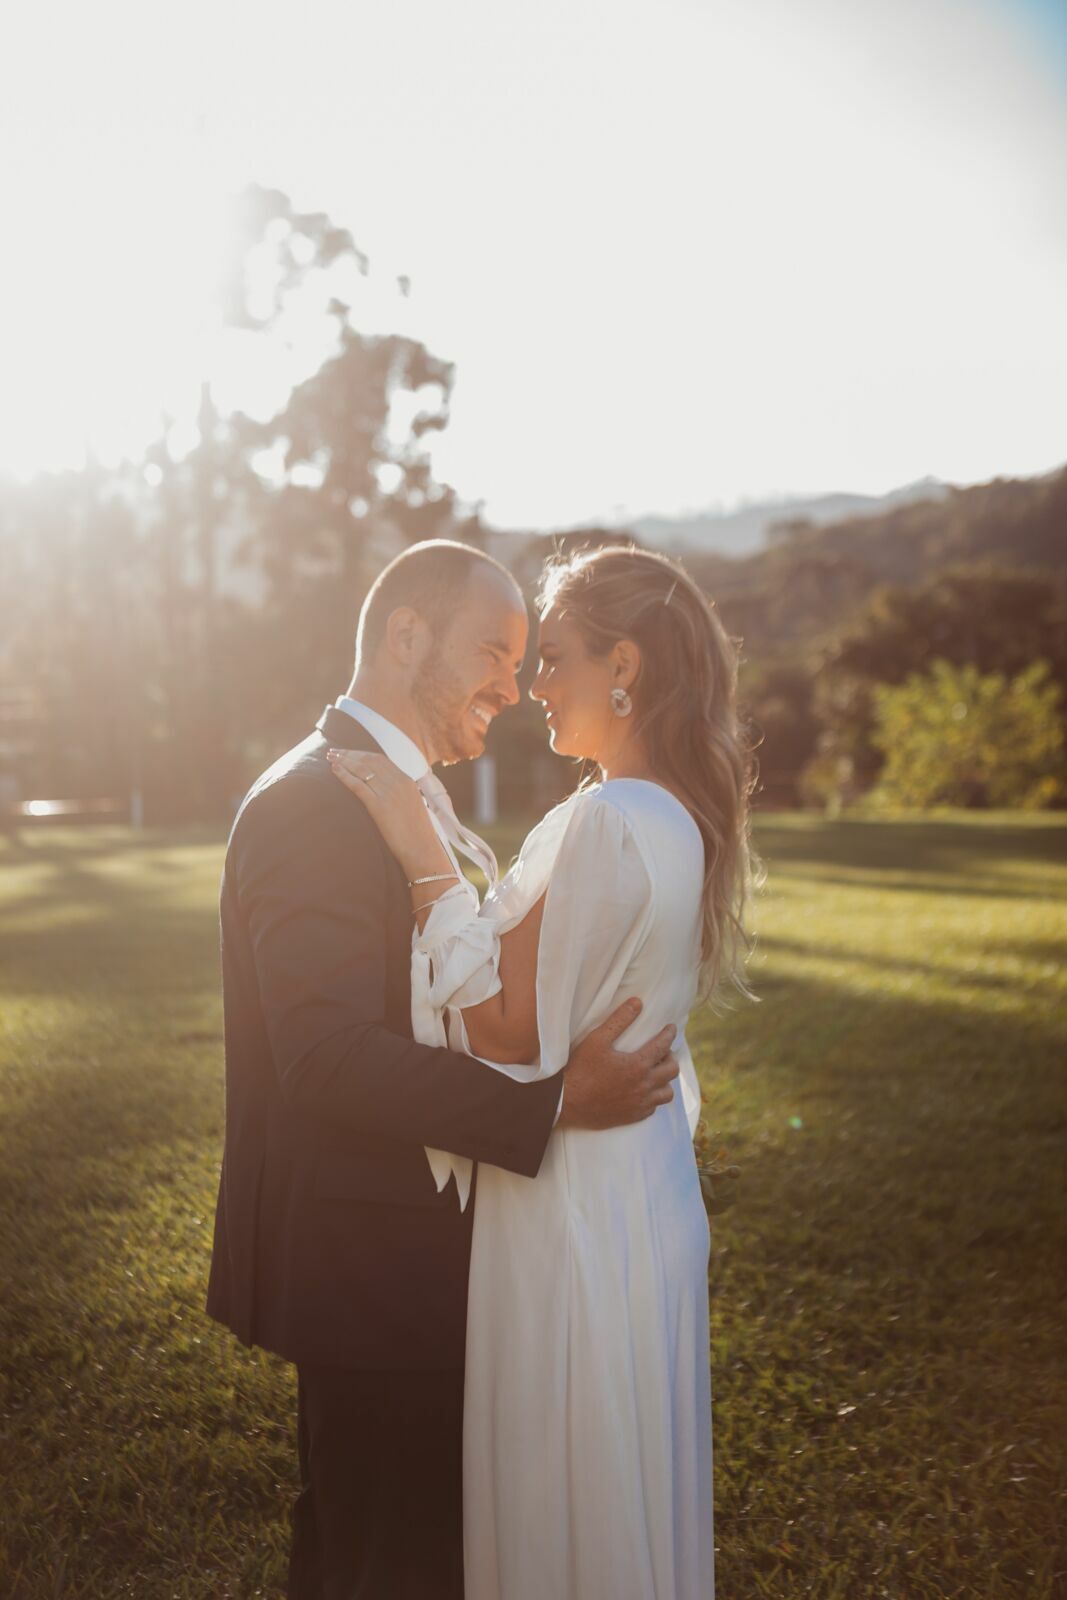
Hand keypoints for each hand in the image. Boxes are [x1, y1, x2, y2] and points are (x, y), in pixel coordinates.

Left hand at [327, 749, 449, 880]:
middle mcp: (398, 782)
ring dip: (344, 761)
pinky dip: (344, 775)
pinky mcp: (379, 806)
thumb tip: (384, 792)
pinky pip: (358, 785)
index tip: (349, 752)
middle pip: (369, 760)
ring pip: (362, 769)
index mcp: (407, 781)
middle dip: (349, 754)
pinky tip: (334, 771)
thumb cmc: (417, 833)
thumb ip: (400, 794)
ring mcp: (389, 793)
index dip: (362, 754)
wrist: (422, 849)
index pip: (381, 760)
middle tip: (334, 752)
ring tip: (330, 758)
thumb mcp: (411, 806)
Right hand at [558, 999, 678, 1129]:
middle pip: (672, 1070)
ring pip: (667, 1093)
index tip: (671, 1028)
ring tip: (655, 1073)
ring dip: (665, 1081)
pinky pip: (653, 1108)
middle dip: (670, 1057)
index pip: (663, 1045)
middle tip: (661, 1052)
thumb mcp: (597, 1039)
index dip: (669, 1034)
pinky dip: (653, 1097)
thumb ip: (619, 1020)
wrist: (566, 1102)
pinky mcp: (632, 1116)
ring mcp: (639, 1104)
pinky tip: (643, 1091)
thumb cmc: (580, 1069)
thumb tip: (637, 1002)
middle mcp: (644, 1086)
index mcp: (638, 1064)